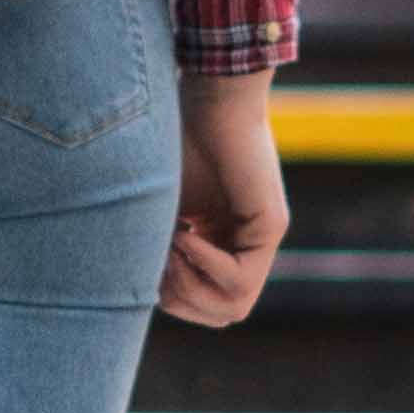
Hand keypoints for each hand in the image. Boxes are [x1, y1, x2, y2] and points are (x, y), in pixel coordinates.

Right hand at [160, 65, 287, 328]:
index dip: (169, 296)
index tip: (149, 256)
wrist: (205, 97)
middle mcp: (246, 245)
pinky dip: (206, 265)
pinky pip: (240, 279)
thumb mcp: (155, 209)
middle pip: (220, 315)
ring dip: (190, 286)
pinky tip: (186, 234)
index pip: (202, 304)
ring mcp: (262, 238)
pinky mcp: (272, 225)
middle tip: (159, 256)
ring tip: (172, 244)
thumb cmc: (172, 141)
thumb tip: (141, 296)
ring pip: (234, 308)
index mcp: (219, 241)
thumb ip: (154, 251)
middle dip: (179, 298)